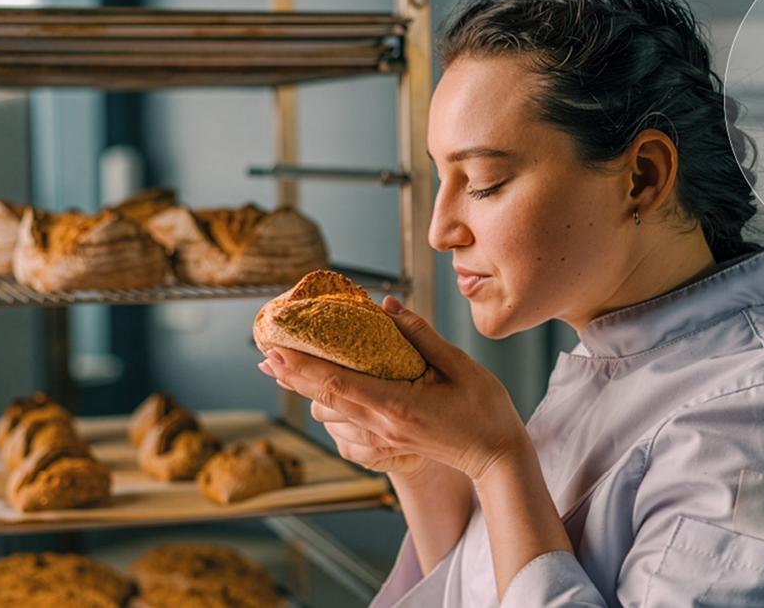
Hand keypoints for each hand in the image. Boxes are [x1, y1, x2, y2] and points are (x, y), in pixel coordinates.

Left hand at [257, 296, 528, 481]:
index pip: (338, 383)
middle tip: (268, 356)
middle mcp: (383, 426)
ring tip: (296, 371)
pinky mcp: (387, 447)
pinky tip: (331, 399)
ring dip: (312, 394)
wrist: (496, 456)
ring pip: (331, 417)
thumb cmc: (484, 410)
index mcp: (398, 405)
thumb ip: (420, 335)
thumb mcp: (459, 364)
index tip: (276, 351)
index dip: (303, 367)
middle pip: (325, 399)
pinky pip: (346, 434)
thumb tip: (387, 307)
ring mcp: (383, 440)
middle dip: (293, 377)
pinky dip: (333, 414)